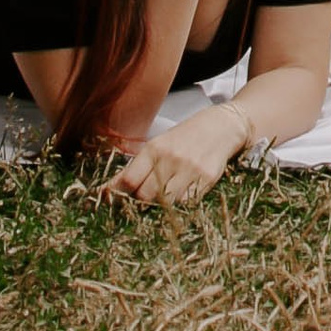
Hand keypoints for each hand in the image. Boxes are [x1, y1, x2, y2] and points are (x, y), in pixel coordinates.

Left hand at [107, 105, 252, 205]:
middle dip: (142, 201)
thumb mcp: (159, 145)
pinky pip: (186, 203)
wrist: (222, 127)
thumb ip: (137, 168)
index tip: (118, 199)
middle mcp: (171, 159)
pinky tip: (184, 190)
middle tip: (147, 196)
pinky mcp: (207, 179)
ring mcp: (190, 170)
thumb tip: (108, 191)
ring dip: (163, 203)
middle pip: (145, 196)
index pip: (129, 180)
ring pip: (166, 203)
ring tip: (167, 193)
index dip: (120, 194)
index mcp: (154, 148)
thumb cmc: (186, 137)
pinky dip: (181, 202)